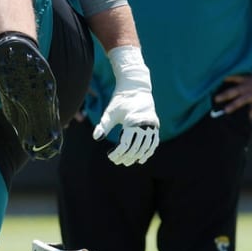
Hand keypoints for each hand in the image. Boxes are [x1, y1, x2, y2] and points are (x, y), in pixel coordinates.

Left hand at [94, 46, 159, 165]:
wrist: (135, 88)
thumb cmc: (120, 100)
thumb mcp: (110, 112)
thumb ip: (103, 125)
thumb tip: (96, 138)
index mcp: (133, 121)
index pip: (126, 144)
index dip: (117, 153)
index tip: (110, 156)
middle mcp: (145, 124)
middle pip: (136, 147)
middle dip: (125, 156)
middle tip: (116, 161)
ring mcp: (152, 125)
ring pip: (145, 147)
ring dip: (136, 156)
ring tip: (126, 162)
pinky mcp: (155, 125)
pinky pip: (153, 142)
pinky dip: (148, 151)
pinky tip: (141, 159)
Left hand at [213, 72, 251, 118]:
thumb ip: (244, 81)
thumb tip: (235, 86)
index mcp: (245, 80)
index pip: (232, 78)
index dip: (222, 80)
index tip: (212, 83)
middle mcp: (247, 86)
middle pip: (233, 91)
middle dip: (224, 95)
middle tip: (215, 99)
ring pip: (241, 100)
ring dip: (233, 106)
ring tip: (226, 111)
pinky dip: (248, 116)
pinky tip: (244, 122)